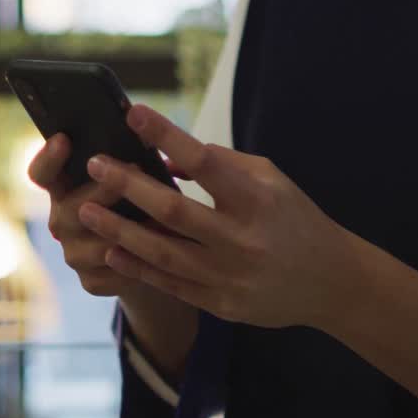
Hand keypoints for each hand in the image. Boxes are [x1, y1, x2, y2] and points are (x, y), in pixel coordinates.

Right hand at [28, 133, 149, 298]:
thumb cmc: (141, 200)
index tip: (64, 139)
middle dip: (105, 189)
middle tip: (135, 168)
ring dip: (129, 230)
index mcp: (64, 188)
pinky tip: (158, 252)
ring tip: (160, 216)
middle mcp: (62, 221)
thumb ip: (127, 163)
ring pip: (98, 244)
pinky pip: (114, 271)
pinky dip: (138, 261)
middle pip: (72, 208)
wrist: (151, 251)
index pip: (42, 173)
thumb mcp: (133, 178)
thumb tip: (147, 134)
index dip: (48, 158)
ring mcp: (73, 253)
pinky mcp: (91, 281)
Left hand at [77, 105, 361, 328]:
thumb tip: (168, 153)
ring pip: (162, 252)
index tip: (134, 114)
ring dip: (120, 230)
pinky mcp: (222, 303)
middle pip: (173, 210)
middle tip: (94, 164)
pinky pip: (170, 284)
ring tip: (86, 210)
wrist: (330, 281)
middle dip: (127, 185)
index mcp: (258, 198)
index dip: (167, 135)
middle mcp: (243, 238)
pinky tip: (111, 251)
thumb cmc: (295, 218)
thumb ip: (223, 164)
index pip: (205, 161)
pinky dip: (137, 267)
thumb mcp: (271, 179)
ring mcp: (231, 275)